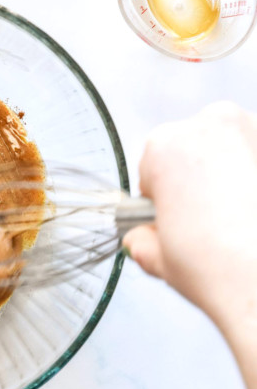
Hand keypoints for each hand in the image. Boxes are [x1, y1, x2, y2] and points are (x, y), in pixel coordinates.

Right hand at [124, 104, 256, 388]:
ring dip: (230, 178)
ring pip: (231, 150)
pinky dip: (255, 184)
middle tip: (207, 226)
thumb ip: (143, 240)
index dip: (162, 200)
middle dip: (196, 182)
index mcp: (166, 144)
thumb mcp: (159, 256)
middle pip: (194, 149)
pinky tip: (255, 217)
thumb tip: (142, 241)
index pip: (154, 164)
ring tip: (239, 224)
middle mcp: (208, 124)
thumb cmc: (215, 264)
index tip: (174, 222)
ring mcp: (250, 132)